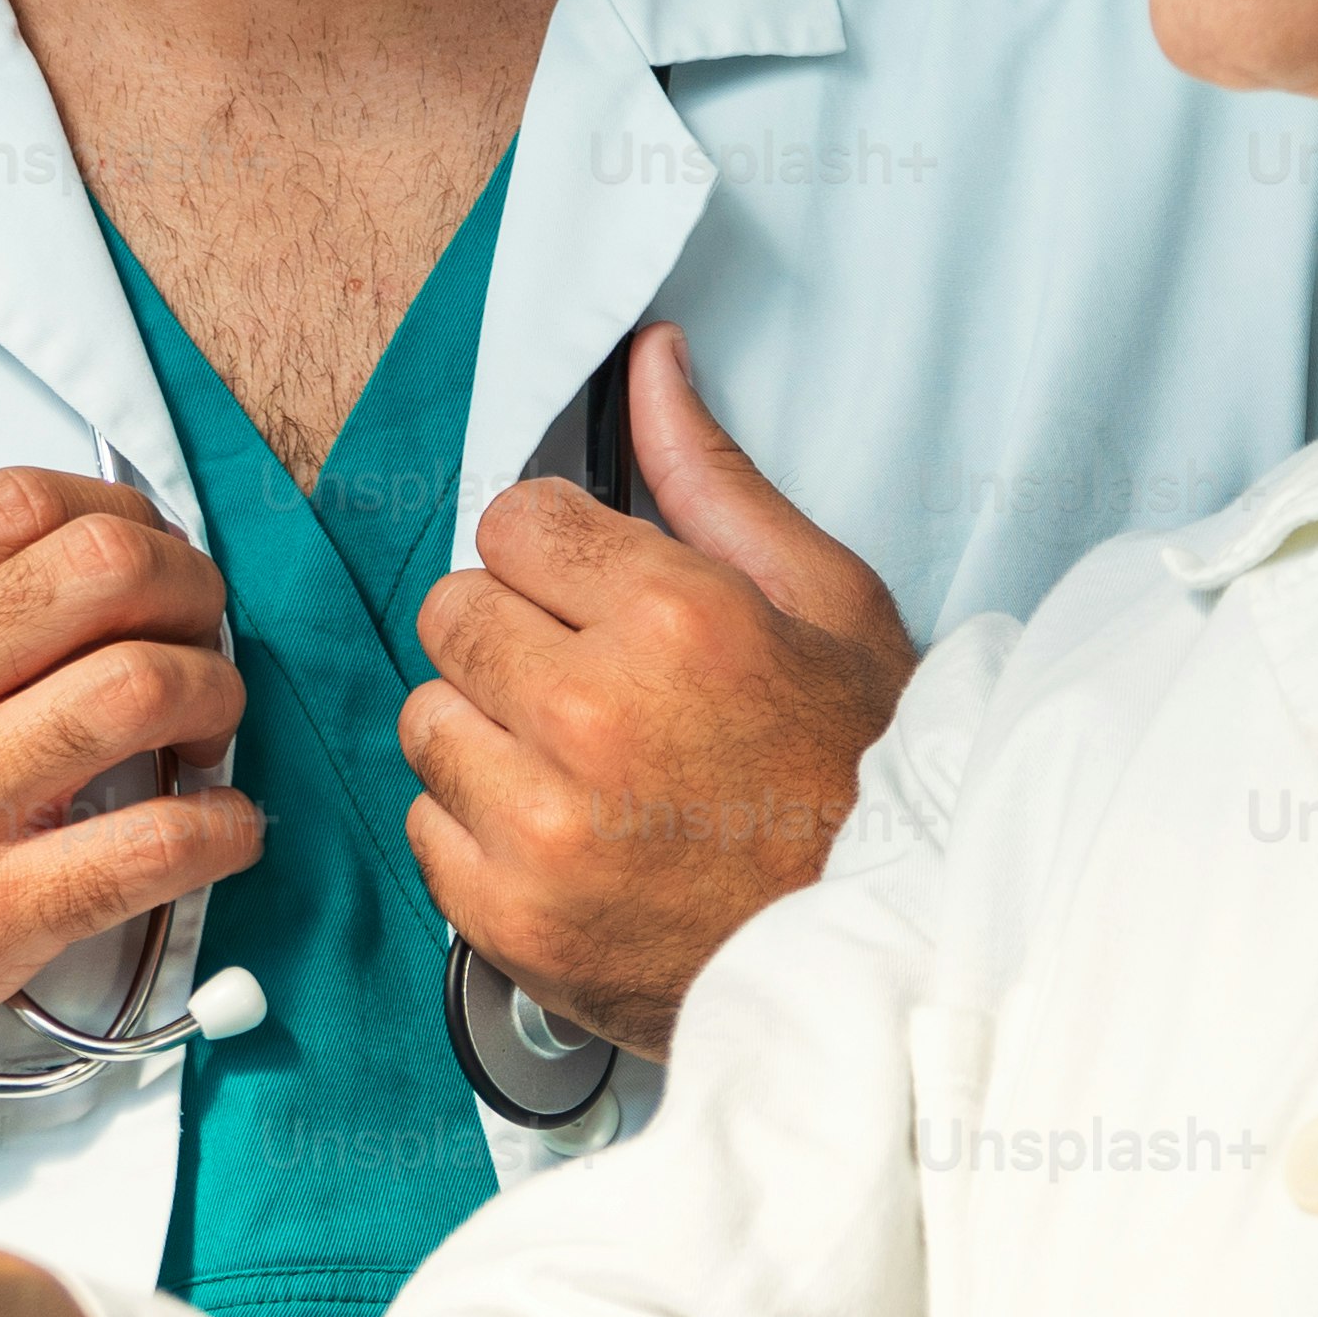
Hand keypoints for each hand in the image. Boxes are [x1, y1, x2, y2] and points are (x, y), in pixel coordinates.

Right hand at [0, 467, 259, 1139]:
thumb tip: (28, 560)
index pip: (18, 504)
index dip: (117, 510)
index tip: (140, 544)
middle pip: (103, 570)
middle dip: (187, 586)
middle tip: (194, 623)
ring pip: (143, 687)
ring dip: (215, 692)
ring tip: (207, 720)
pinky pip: (154, 847)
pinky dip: (223, 827)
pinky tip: (223, 826)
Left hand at [402, 328, 912, 1058]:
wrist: (891, 954)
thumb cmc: (868, 774)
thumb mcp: (826, 600)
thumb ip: (712, 477)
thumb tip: (648, 362)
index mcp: (675, 620)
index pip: (513, 521)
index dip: (556, 555)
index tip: (596, 599)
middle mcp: (593, 718)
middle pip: (453, 613)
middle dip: (513, 636)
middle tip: (592, 684)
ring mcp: (542, 829)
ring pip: (429, 718)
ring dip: (487, 733)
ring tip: (582, 769)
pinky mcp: (510, 918)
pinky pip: (426, 827)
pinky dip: (480, 831)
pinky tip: (568, 838)